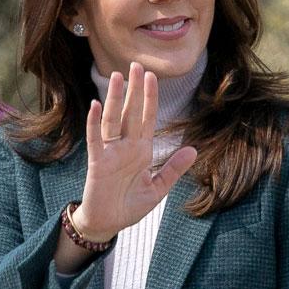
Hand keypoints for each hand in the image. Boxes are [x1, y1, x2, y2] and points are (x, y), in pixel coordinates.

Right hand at [75, 61, 197, 241]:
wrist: (109, 224)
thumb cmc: (130, 206)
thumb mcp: (158, 188)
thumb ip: (173, 169)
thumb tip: (193, 149)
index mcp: (141, 150)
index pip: (147, 118)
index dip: (150, 98)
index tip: (152, 76)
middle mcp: (126, 146)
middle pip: (130, 112)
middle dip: (134, 89)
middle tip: (135, 64)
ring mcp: (110, 152)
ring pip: (113, 119)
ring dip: (115, 98)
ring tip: (117, 77)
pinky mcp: (98, 163)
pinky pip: (96, 139)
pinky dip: (95, 123)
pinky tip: (96, 105)